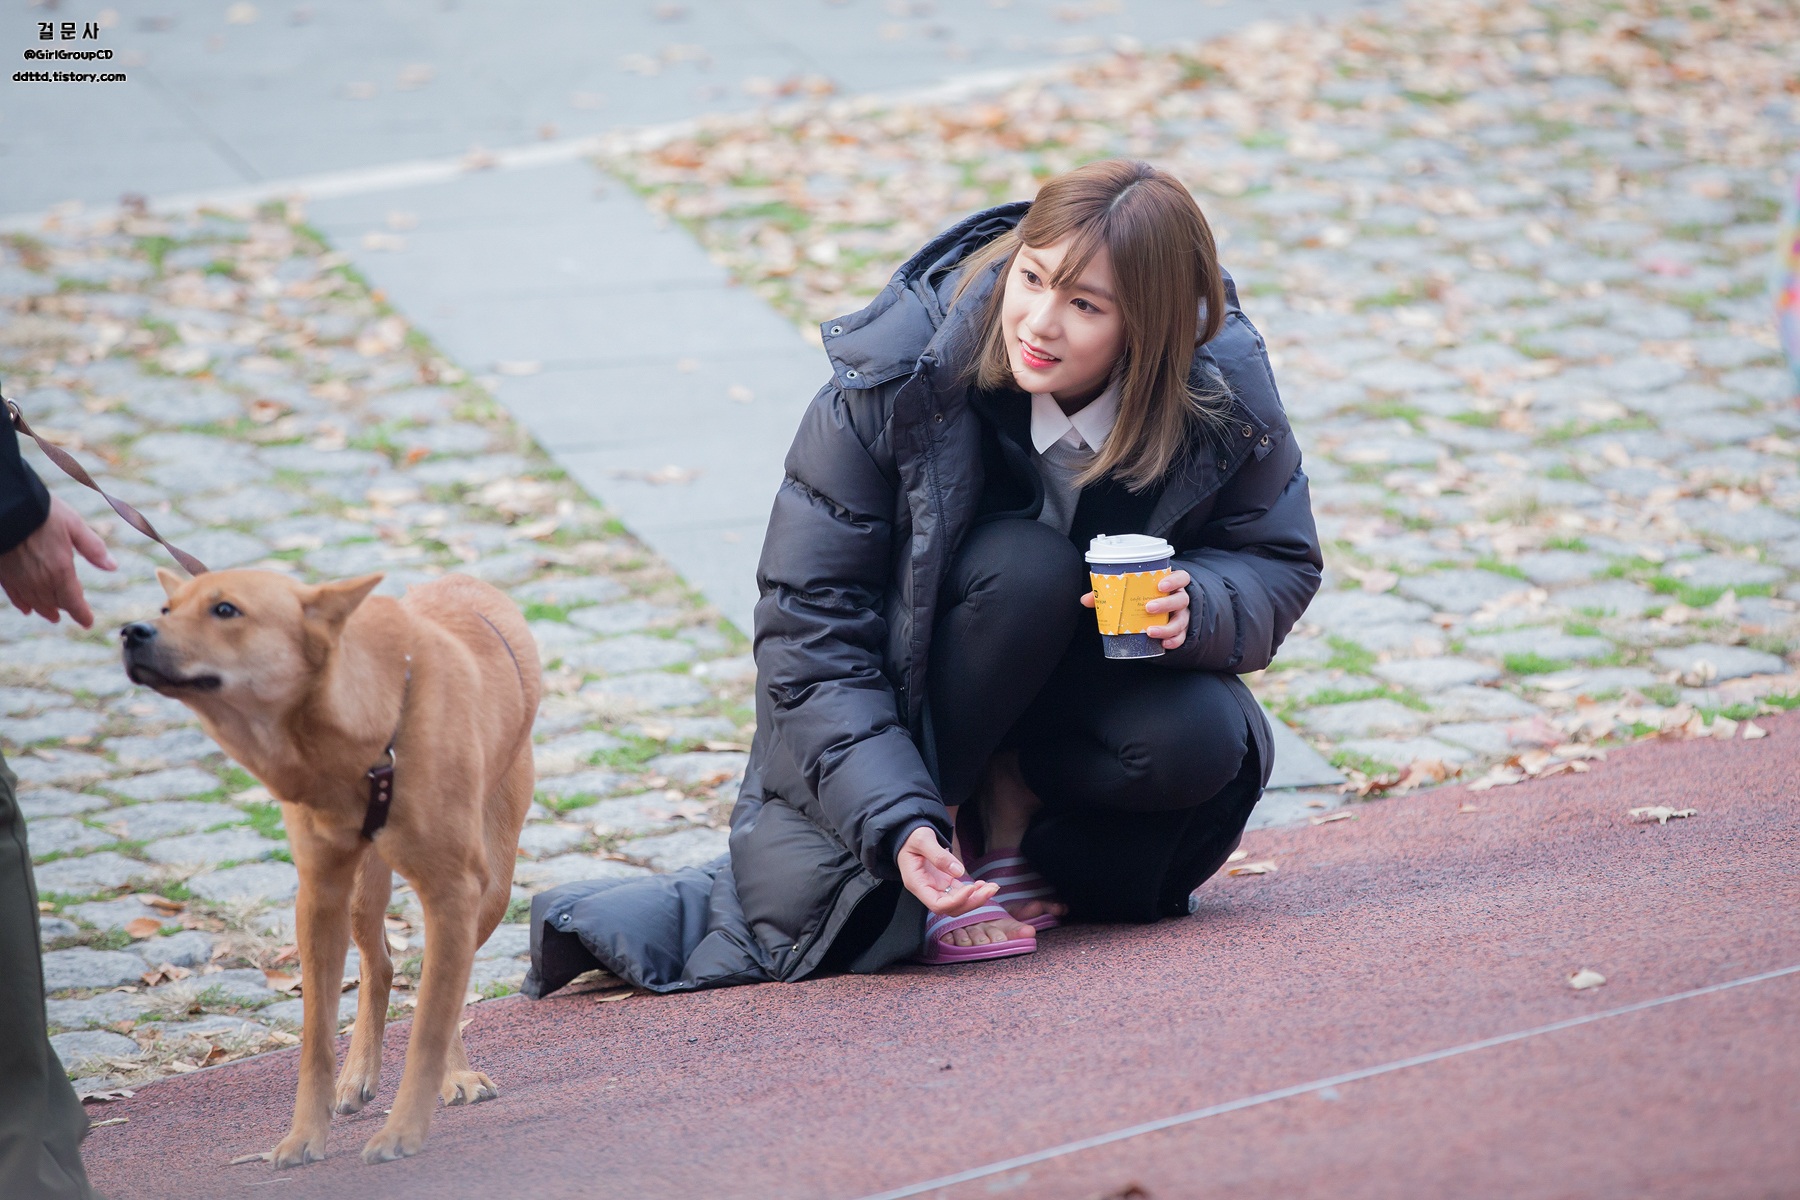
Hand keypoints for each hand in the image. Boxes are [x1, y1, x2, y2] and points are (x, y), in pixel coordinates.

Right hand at [0, 496, 114, 627]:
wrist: (6, 507)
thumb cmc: (41, 512)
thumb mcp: (74, 525)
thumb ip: (93, 548)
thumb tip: (113, 567)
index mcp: (60, 570)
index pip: (73, 602)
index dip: (82, 615)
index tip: (88, 623)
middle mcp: (38, 580)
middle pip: (54, 603)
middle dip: (65, 609)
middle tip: (72, 613)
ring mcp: (18, 578)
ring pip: (34, 602)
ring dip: (45, 609)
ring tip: (51, 615)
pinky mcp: (3, 573)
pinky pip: (14, 595)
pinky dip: (22, 603)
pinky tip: (26, 608)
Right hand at [896, 825, 996, 917]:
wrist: (909, 835)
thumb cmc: (912, 837)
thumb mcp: (922, 840)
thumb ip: (938, 855)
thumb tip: (958, 871)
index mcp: (917, 883)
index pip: (937, 904)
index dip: (956, 901)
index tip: (971, 888)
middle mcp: (927, 890)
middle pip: (950, 908)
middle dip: (972, 902)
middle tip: (991, 889)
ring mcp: (936, 888)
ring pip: (958, 903)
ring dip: (976, 898)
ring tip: (993, 887)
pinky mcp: (944, 884)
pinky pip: (960, 893)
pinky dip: (974, 891)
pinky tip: (985, 884)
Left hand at [1080, 568, 1190, 649]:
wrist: (1162, 612)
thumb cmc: (1145, 597)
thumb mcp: (1132, 592)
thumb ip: (1111, 593)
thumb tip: (1086, 599)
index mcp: (1170, 584)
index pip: (1181, 577)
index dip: (1174, 580)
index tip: (1160, 585)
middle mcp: (1179, 598)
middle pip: (1181, 599)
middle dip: (1166, 604)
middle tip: (1148, 608)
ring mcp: (1182, 615)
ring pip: (1181, 620)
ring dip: (1167, 627)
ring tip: (1150, 631)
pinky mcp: (1180, 630)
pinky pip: (1181, 637)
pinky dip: (1174, 641)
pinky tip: (1164, 644)